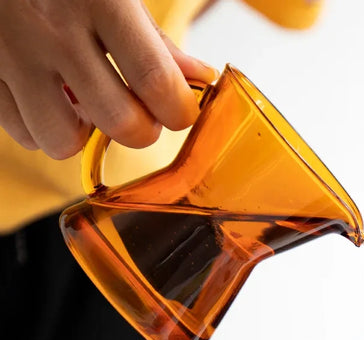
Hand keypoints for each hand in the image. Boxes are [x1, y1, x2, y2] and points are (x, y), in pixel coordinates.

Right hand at [0, 0, 217, 158]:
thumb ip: (153, 36)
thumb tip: (197, 78)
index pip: (155, 79)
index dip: (178, 110)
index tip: (180, 110)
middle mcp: (53, 28)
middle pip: (119, 121)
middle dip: (141, 129)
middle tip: (139, 112)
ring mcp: (12, 51)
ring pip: (61, 140)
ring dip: (84, 135)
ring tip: (87, 106)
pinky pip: (21, 132)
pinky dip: (42, 127)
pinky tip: (50, 97)